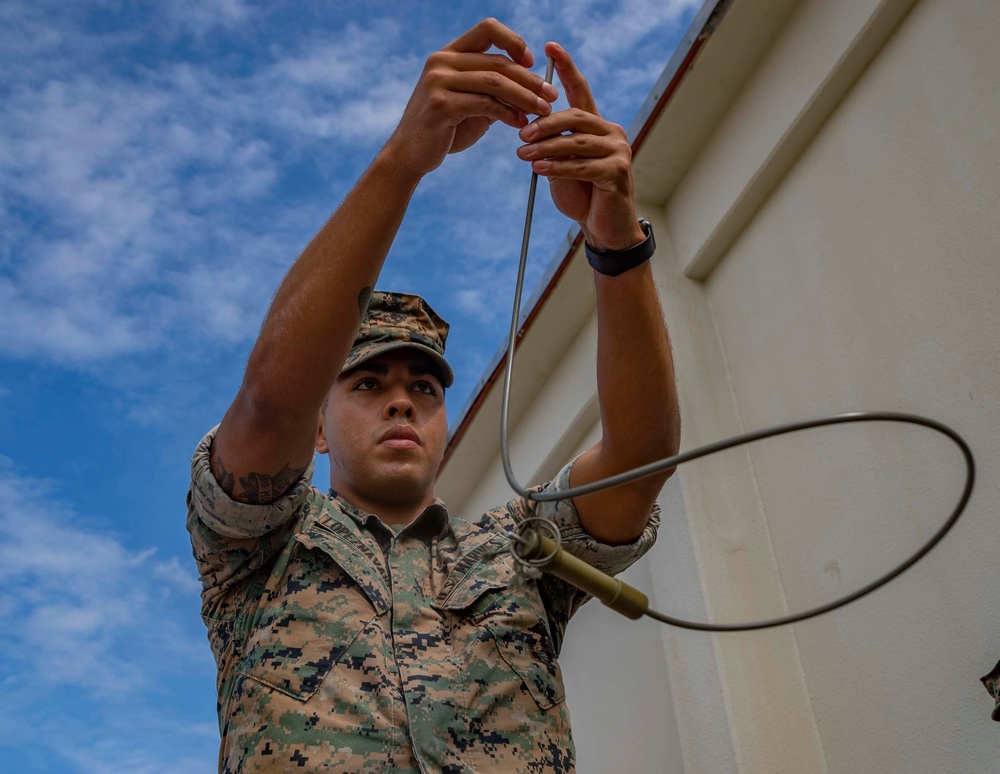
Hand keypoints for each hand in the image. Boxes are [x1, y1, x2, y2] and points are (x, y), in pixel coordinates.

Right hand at [384, 19, 558, 178]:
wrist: (411, 155)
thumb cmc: (444, 129)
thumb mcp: (471, 103)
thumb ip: (493, 90)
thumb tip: (532, 84)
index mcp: (448, 54)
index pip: (487, 29)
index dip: (514, 42)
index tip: (532, 62)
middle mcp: (441, 61)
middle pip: (497, 62)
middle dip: (530, 79)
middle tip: (551, 96)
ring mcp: (439, 82)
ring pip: (495, 82)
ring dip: (525, 97)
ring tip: (544, 111)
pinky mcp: (441, 105)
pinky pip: (486, 105)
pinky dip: (509, 114)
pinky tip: (521, 125)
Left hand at [516, 42, 644, 250]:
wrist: (603, 228)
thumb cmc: (581, 195)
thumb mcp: (561, 165)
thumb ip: (551, 145)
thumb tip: (527, 130)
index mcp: (597, 125)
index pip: (581, 90)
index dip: (566, 68)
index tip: (550, 47)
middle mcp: (611, 132)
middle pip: (574, 116)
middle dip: (544, 123)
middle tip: (520, 131)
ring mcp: (619, 151)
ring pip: (576, 142)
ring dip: (546, 147)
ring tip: (522, 153)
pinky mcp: (618, 172)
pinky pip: (583, 165)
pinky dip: (558, 167)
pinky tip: (539, 169)